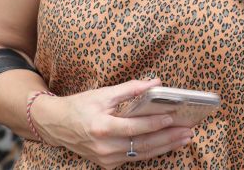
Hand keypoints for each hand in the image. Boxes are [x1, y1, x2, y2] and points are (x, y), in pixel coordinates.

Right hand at [34, 78, 193, 168]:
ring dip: (165, 147)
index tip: (173, 117)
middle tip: (188, 132)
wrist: (56, 125)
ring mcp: (106, 159)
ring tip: (183, 139)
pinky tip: (166, 144)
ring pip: (142, 154)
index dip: (155, 123)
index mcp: (102, 128)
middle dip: (168, 138)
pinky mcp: (108, 164)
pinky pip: (134, 158)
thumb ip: (130, 89)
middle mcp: (105, 147)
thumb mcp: (102, 94)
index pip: (135, 127)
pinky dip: (151, 151)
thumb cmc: (79, 106)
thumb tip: (155, 83)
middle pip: (143, 145)